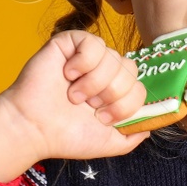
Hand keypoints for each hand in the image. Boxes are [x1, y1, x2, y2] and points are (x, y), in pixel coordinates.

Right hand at [0, 30, 151, 179]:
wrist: (34, 129)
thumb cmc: (66, 136)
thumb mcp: (111, 143)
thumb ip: (135, 134)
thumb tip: (152, 124)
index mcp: (115, 92)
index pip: (139, 88)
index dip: (126, 104)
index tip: (102, 118)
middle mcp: (104, 72)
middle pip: (130, 71)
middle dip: (111, 94)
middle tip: (87, 106)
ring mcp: (88, 57)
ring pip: (114, 58)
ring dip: (94, 83)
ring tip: (74, 95)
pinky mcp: (70, 43)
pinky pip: (94, 43)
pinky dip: (83, 63)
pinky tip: (68, 75)